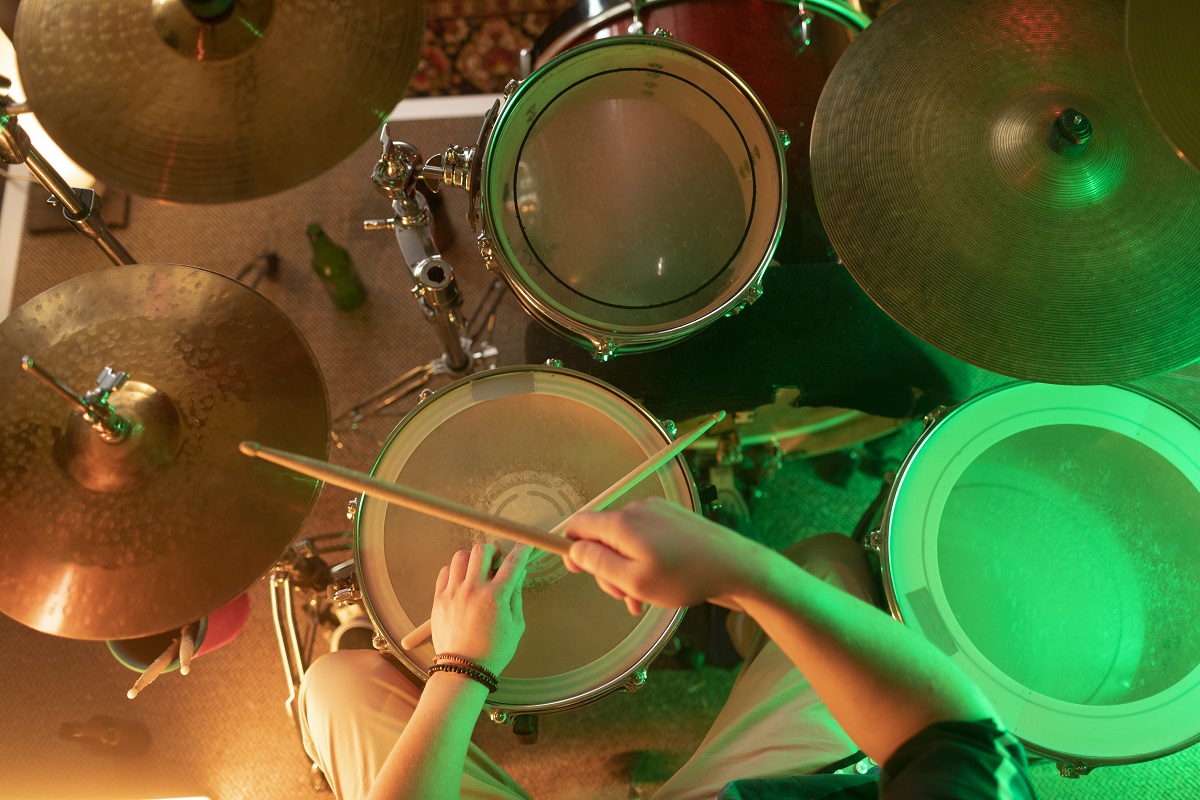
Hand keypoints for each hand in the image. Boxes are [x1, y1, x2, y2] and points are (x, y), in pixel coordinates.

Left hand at [430, 543, 527, 673]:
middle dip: (492, 551)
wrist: (463, 669)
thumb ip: (516, 596)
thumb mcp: (516, 626)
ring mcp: (453, 593)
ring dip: (472, 559)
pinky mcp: (439, 599)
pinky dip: (455, 571)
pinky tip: (462, 582)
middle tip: (496, 563)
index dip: (522, 550)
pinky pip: (445, 571)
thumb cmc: (493, 651)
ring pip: (460, 557)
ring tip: (477, 572)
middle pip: (481, 550)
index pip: (513, 563)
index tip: (525, 545)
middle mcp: (473, 590)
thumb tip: (518, 574)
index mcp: (496, 597)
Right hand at [562, 498, 760, 613]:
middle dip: (607, 568)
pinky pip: (645, 536)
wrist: (734, 565)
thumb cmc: (684, 577)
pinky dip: (644, 558)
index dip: (570, 547)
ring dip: (627, 569)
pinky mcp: (672, 516)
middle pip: (602, 536)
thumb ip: (598, 564)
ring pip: (625, 540)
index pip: (579, 524)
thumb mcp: (634, 581)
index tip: (575, 570)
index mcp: (621, 524)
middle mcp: (636, 509)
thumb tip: (574, 549)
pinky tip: (660, 581)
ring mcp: (656, 510)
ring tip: (645, 598)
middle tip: (624, 598)